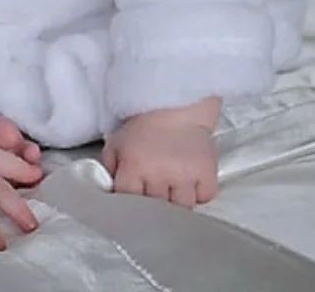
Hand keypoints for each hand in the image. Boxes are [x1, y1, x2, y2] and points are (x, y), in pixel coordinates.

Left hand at [102, 97, 220, 208]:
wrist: (175, 105)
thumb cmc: (144, 126)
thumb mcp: (117, 144)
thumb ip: (108, 170)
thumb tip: (108, 193)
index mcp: (134, 166)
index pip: (128, 201)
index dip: (129, 202)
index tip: (132, 200)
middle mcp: (160, 174)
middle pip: (156, 210)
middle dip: (153, 205)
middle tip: (153, 191)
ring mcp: (185, 176)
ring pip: (182, 208)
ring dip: (177, 202)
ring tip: (173, 186)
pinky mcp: (207, 173)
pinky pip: (204, 196)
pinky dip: (199, 193)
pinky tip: (191, 180)